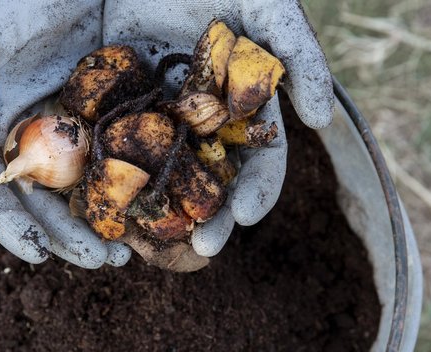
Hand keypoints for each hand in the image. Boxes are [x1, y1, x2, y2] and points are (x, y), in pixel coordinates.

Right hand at [0, 0, 131, 267]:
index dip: (10, 224)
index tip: (35, 255)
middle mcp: (33, 133)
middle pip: (43, 200)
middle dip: (66, 236)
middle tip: (103, 261)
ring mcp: (73, 128)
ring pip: (81, 190)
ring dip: (99, 225)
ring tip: (126, 253)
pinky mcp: (111, 117)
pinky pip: (118, 163)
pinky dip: (129, 191)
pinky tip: (151, 213)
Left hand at [103, 0, 333, 255]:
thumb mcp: (267, 6)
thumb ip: (299, 56)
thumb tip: (322, 119)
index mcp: (243, 107)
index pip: (260, 160)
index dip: (257, 191)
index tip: (246, 216)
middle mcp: (205, 120)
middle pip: (214, 182)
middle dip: (213, 217)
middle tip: (203, 247)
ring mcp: (161, 116)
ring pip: (166, 175)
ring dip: (164, 212)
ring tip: (156, 242)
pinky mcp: (118, 104)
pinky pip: (116, 148)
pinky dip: (115, 179)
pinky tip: (107, 206)